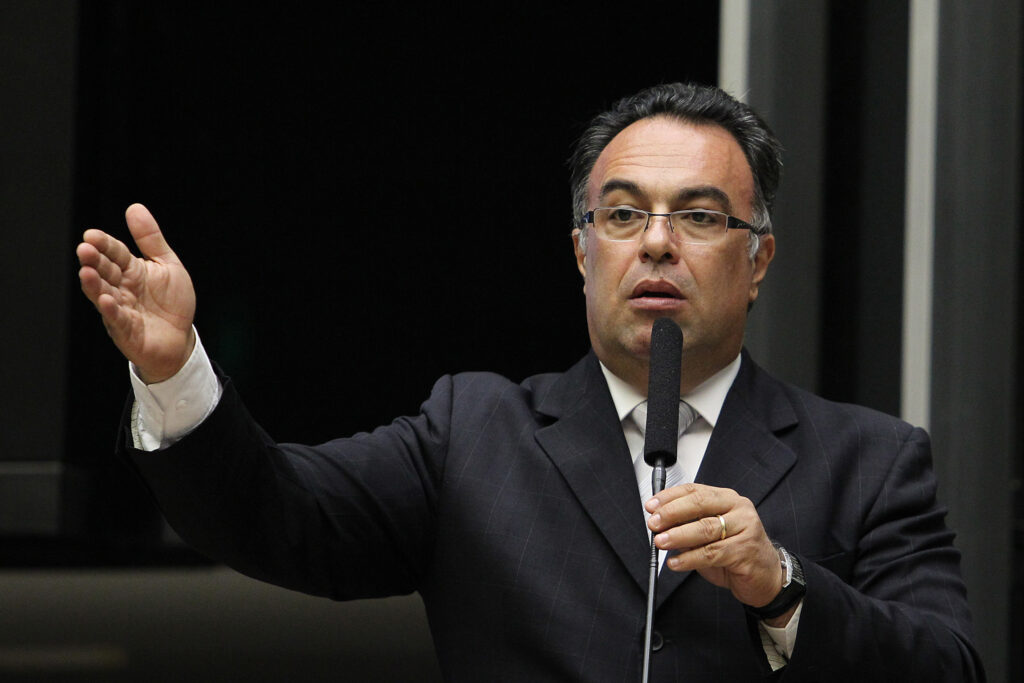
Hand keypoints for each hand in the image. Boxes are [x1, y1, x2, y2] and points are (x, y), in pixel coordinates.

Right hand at [76, 203, 195, 382]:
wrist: (180, 339)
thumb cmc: (172, 303)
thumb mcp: (167, 265)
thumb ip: (151, 239)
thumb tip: (134, 208)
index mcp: (132, 270)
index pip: (115, 253)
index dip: (104, 244)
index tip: (91, 235)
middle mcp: (122, 288)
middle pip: (105, 271)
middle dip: (94, 261)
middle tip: (84, 249)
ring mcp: (121, 309)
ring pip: (104, 294)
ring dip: (95, 284)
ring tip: (86, 272)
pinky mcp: (125, 330)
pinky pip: (117, 319)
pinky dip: (111, 310)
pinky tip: (107, 300)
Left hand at [646, 483, 783, 611]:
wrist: (765, 577)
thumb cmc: (736, 552)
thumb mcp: (709, 534)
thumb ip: (689, 526)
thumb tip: (660, 524)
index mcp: (728, 499)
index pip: (695, 491)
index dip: (670, 497)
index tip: (651, 506)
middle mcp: (739, 509)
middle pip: (701, 505)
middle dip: (672, 513)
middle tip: (654, 523)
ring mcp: (746, 528)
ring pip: (706, 529)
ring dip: (678, 536)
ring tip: (661, 542)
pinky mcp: (746, 551)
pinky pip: (712, 553)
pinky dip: (690, 558)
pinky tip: (676, 562)